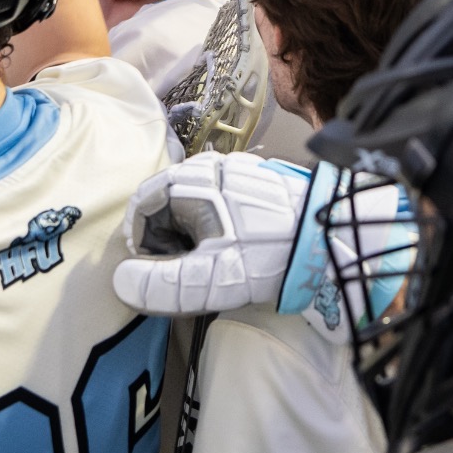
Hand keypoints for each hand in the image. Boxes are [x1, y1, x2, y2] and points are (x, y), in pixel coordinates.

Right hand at [113, 153, 310, 314]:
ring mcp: (234, 170)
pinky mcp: (254, 181)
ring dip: (186, 235)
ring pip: (190, 202)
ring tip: (205, 264)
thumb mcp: (211, 279)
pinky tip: (229, 249)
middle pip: (163, 203)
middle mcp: (210, 167)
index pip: (141, 206)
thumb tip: (121, 281)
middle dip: (162, 241)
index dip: (138, 242)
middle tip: (179, 273)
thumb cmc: (268, 255)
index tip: (149, 271)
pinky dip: (210, 225)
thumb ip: (162, 284)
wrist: (331, 236)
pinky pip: (216, 200)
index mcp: (193, 183)